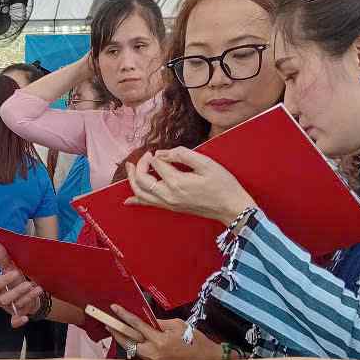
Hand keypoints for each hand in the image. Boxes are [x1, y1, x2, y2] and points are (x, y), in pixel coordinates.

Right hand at [0, 242, 40, 328]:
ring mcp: (9, 308)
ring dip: (27, 298)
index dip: (4, 280)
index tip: (15, 272)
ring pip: (15, 306)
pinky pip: (14, 322)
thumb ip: (3, 257)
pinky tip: (25, 318)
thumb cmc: (17, 279)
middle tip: (28, 283)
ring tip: (38, 289)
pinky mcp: (17, 315)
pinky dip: (18, 321)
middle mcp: (0, 299)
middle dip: (17, 291)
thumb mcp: (11, 268)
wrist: (30, 292)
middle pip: (4, 299)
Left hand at [104, 305, 221, 359]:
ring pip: (133, 349)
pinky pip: (141, 354)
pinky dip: (134, 346)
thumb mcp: (179, 326)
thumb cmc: (195, 341)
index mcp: (160, 341)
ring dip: (124, 339)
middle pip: (128, 341)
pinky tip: (130, 340)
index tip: (114, 308)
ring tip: (115, 330)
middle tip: (107, 323)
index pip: (137, 325)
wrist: (207, 359)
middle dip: (116, 331)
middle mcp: (154, 353)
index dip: (124, 316)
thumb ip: (160, 323)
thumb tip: (147, 321)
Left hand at [124, 147, 254, 223]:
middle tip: (144, 155)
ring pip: (142, 193)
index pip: (157, 165)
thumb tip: (162, 153)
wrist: (231, 207)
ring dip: (133, 180)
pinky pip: (149, 205)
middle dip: (140, 165)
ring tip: (130, 168)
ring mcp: (169, 204)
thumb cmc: (222, 184)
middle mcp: (168, 196)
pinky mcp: (171, 208)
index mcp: (177, 183)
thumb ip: (182, 155)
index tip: (162, 151)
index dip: (157, 155)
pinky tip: (128, 200)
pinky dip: (137, 200)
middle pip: (143, 180)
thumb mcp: (206, 163)